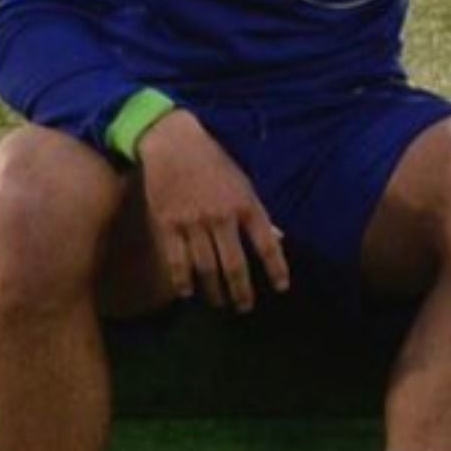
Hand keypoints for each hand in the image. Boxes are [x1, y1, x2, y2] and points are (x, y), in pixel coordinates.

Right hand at [135, 110, 291, 312]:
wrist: (173, 143)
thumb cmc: (213, 162)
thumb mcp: (243, 183)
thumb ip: (259, 213)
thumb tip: (279, 238)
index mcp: (245, 204)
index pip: (266, 243)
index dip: (277, 268)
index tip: (282, 287)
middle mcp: (221, 216)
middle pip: (234, 265)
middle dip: (241, 291)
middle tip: (244, 308)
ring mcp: (193, 222)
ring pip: (206, 268)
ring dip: (214, 291)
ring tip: (219, 304)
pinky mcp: (168, 224)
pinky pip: (177, 260)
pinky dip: (182, 280)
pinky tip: (188, 293)